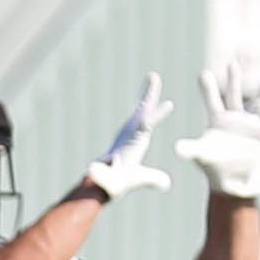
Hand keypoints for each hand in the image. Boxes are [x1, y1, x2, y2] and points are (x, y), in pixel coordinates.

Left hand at [77, 73, 172, 201]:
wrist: (104, 183)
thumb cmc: (113, 183)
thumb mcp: (115, 181)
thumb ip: (104, 176)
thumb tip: (90, 168)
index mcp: (130, 142)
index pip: (144, 126)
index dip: (155, 116)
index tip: (169, 105)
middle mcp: (129, 134)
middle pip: (142, 111)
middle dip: (148, 95)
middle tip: (153, 77)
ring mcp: (130, 133)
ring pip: (142, 111)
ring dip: (148, 95)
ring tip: (153, 78)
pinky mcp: (133, 136)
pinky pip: (143, 118)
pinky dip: (149, 108)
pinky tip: (152, 101)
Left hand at [172, 59, 259, 198]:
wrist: (231, 180)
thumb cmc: (213, 166)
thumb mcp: (201, 156)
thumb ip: (191, 150)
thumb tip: (176, 148)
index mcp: (216, 120)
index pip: (211, 101)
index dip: (208, 89)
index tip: (203, 73)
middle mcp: (234, 117)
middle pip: (234, 95)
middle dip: (234, 80)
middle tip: (232, 63)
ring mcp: (249, 123)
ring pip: (258, 101)